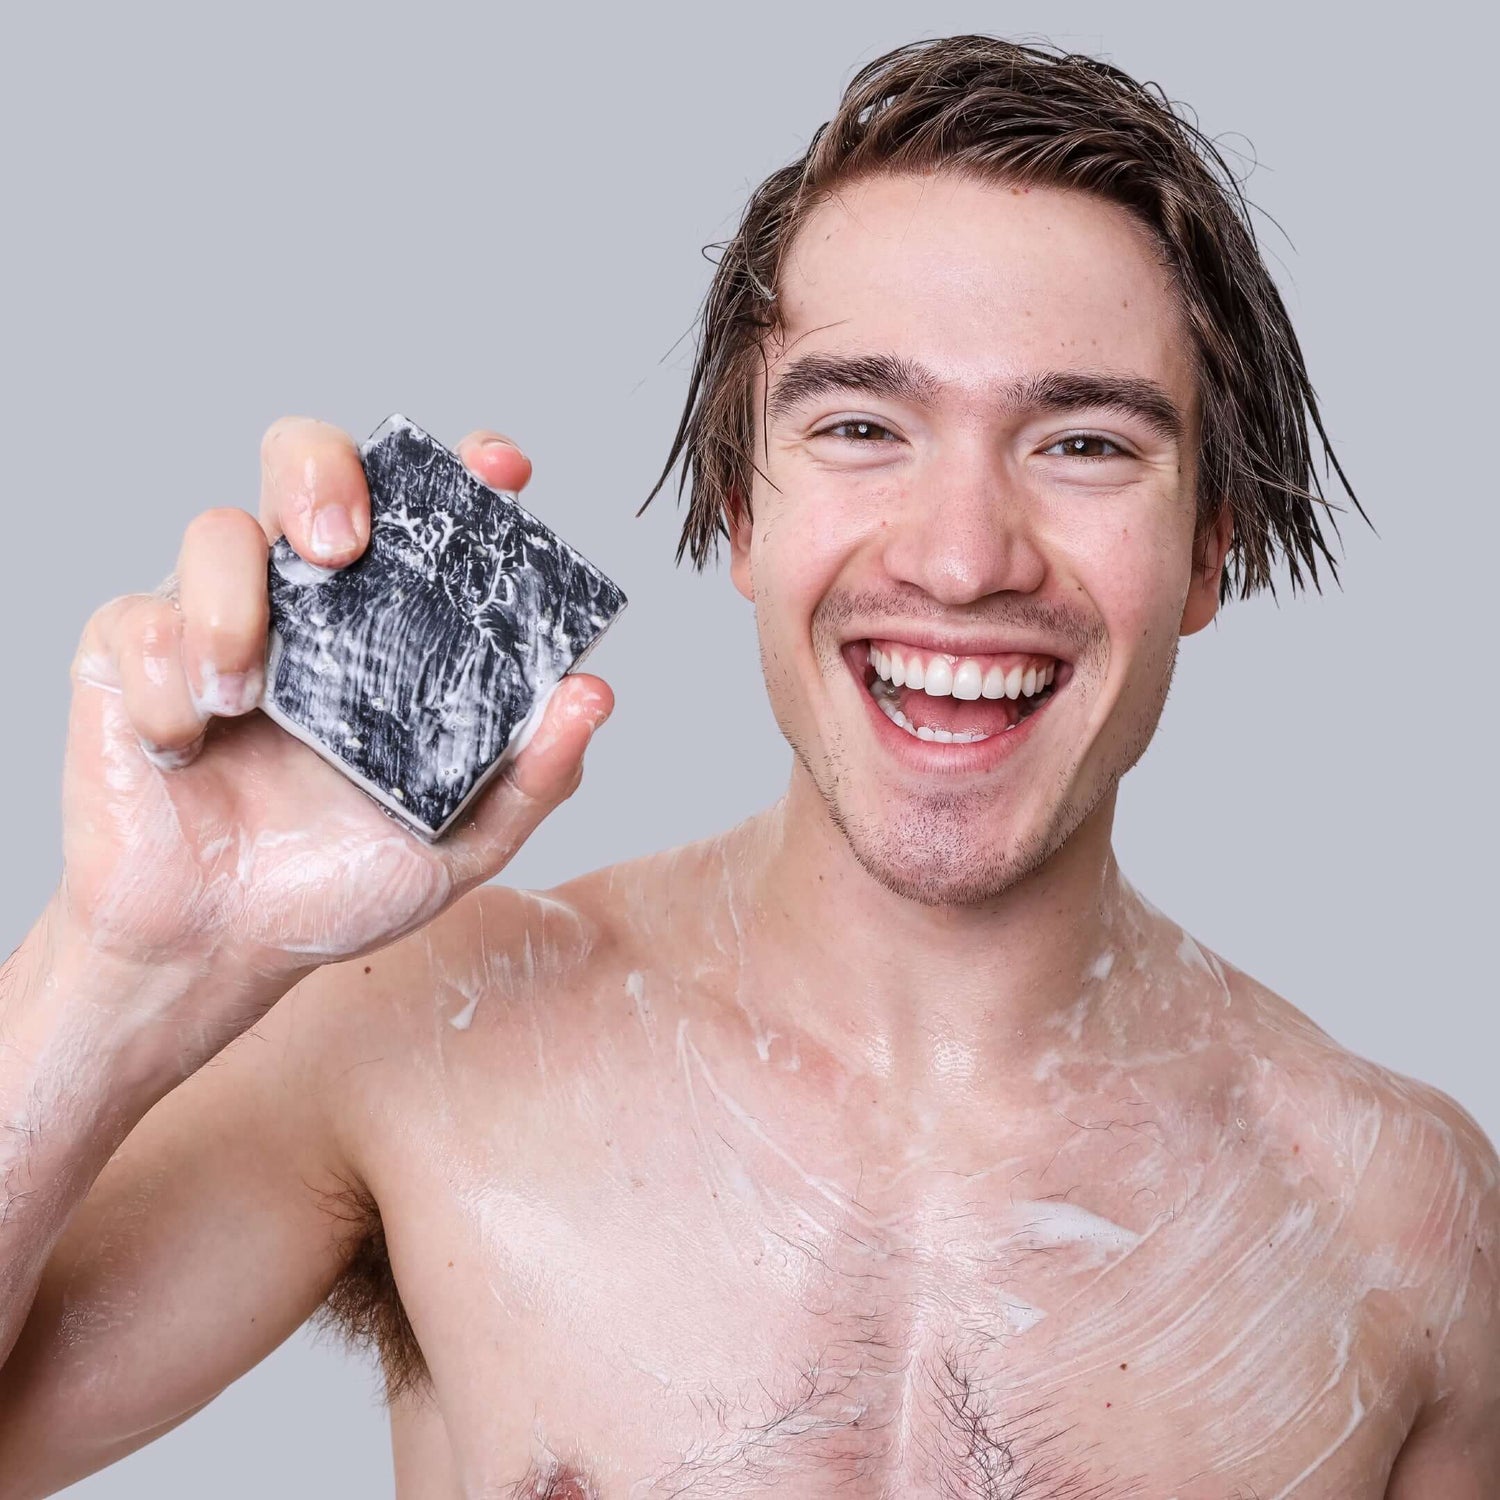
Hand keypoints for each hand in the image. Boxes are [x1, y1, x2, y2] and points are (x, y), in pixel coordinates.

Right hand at [56, 418, 611, 1038]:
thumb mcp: (463, 841)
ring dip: (233, 604)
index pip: (428, 510)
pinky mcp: (135, 653)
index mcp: (395, 624)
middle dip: (324, 471)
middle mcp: (312, 602)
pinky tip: (187, 748)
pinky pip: (143, 621)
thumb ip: (533, 775)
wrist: (225, 947)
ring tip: (249, 699)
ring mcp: (220, 617)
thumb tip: (594, 695)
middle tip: (342, 547)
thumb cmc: (343, 878)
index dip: (465, 469)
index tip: (500, 471)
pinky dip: (170, 686)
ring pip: (217, 529)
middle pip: (309, 460)